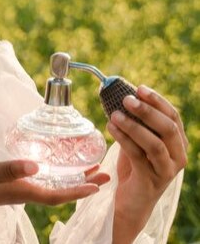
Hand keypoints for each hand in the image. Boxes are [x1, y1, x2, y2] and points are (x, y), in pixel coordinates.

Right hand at [0, 159, 109, 230]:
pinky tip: (58, 166)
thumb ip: (9, 169)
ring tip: (91, 168)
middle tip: (107, 174)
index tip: (99, 186)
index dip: (78, 191)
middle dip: (84, 185)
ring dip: (74, 179)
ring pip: (54, 186)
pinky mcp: (13, 184)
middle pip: (61, 191)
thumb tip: (36, 167)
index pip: (57, 195)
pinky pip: (43, 181)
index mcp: (22, 191)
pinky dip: (57, 174)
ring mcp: (19, 189)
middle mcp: (25, 192)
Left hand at [108, 85, 188, 243]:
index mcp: (178, 143)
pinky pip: (138, 156)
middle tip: (126, 99)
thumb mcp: (138, 142)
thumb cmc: (135, 167)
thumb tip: (120, 95)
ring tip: (114, 115)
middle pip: (168, 128)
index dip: (157, 101)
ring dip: (134, 126)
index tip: (139, 88)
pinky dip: (124, 139)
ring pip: (155, 144)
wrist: (131, 200)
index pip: (173, 117)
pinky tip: (110, 128)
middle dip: (147, 111)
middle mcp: (177, 156)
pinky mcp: (151, 180)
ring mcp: (166, 170)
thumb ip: (136, 123)